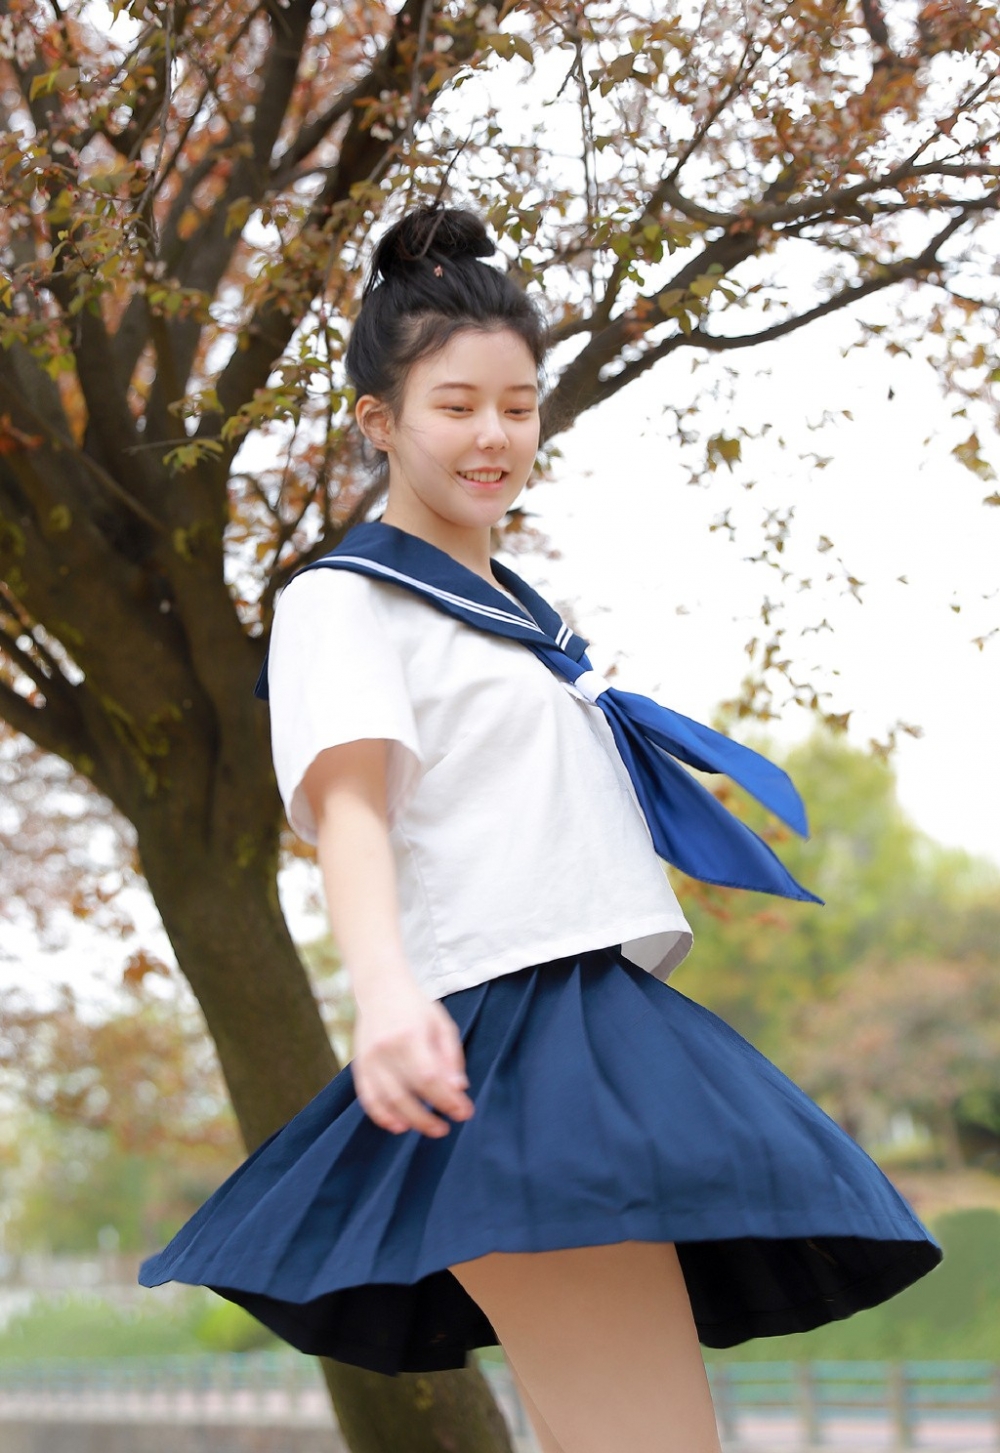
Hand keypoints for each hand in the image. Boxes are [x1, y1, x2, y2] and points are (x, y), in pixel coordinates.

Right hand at [352, 982, 474, 1136]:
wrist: (380, 987)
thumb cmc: (417, 1007)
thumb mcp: (442, 1024)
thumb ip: (451, 1057)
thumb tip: (459, 1089)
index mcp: (411, 1035)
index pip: (430, 1078)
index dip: (447, 1100)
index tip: (464, 1112)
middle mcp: (387, 1048)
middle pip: (408, 1093)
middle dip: (430, 1117)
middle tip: (447, 1127)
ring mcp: (370, 1058)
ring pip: (388, 1100)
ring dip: (410, 1120)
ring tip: (431, 1128)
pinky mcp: (359, 1064)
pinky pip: (367, 1097)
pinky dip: (381, 1116)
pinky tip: (398, 1126)